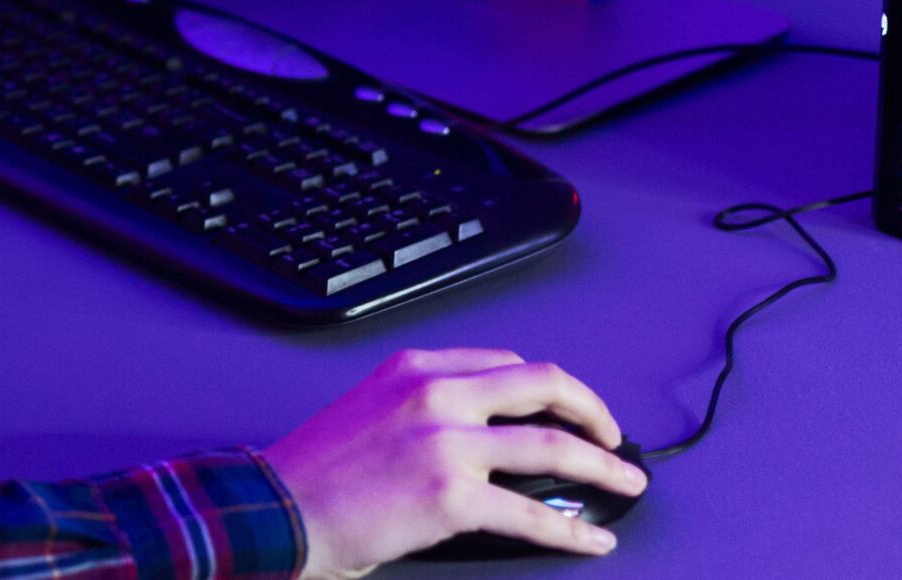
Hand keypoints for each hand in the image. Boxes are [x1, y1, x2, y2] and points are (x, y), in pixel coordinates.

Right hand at [261, 348, 645, 575]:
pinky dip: (573, 530)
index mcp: (416, 368)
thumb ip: (426, 408)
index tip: (568, 408)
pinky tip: (593, 538)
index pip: (506, 363)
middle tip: (614, 436)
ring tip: (626, 482)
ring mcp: (446, 442)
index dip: (550, 387)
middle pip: (543, 384)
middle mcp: (436, 393)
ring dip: (602, 466)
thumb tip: (488, 435)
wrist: (276, 510)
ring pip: (552, 445)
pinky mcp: (452, 495)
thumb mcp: (371, 409)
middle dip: (591, 410)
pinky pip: (533, 513)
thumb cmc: (316, 472)